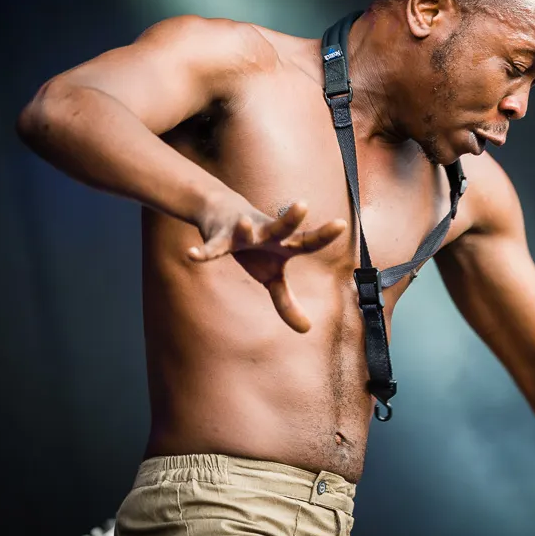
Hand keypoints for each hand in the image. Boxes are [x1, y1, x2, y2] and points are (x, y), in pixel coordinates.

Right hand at [188, 194, 346, 332]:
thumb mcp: (271, 275)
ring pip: (244, 229)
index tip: (342, 223)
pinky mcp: (218, 235)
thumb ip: (287, 301)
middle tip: (303, 205)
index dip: (323, 234)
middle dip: (290, 218)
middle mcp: (265, 233)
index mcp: (283, 244)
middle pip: (281, 226)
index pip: (306, 241)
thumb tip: (307, 330)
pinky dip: (202, 252)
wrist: (222, 211)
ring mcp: (241, 232)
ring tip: (245, 223)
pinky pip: (211, 246)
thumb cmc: (255, 247)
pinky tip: (192, 255)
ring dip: (245, 228)